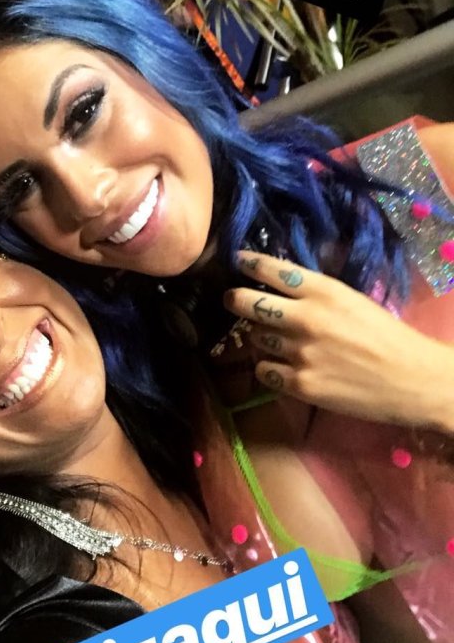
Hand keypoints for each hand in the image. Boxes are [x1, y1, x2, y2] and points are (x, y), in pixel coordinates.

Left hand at [224, 251, 453, 431]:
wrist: (411, 379)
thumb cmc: (387, 336)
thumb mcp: (352, 300)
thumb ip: (317, 294)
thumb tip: (282, 287)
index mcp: (324, 291)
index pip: (272, 270)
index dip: (249, 263)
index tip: (238, 260)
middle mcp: (306, 318)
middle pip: (248, 303)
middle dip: (235, 299)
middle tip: (232, 299)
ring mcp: (299, 352)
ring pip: (256, 338)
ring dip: (262, 338)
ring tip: (278, 341)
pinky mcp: (299, 383)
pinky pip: (264, 371)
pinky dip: (270, 369)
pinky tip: (285, 368)